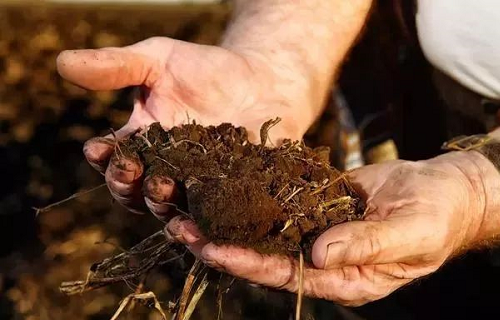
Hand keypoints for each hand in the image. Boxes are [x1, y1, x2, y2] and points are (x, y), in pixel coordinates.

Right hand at [57, 37, 312, 217]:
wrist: (263, 80)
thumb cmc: (208, 69)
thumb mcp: (159, 60)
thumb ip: (117, 66)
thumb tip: (61, 62)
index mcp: (143, 144)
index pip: (113, 159)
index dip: (104, 158)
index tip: (100, 149)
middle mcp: (165, 171)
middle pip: (136, 193)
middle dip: (130, 187)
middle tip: (137, 174)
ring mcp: (197, 188)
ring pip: (172, 210)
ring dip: (164, 208)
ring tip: (169, 199)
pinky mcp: (231, 197)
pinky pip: (216, 216)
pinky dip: (210, 223)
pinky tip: (211, 221)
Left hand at [166, 151, 498, 305]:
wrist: (443, 191)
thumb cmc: (436, 218)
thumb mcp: (409, 234)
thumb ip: (366, 245)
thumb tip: (320, 254)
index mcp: (343, 278)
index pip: (285, 274)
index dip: (247, 262)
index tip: (211, 249)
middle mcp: (322, 259)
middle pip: (263, 255)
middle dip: (221, 243)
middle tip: (179, 227)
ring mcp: (317, 232)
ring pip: (264, 229)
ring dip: (228, 217)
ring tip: (187, 206)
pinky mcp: (316, 206)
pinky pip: (280, 202)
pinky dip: (251, 195)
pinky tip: (224, 182)